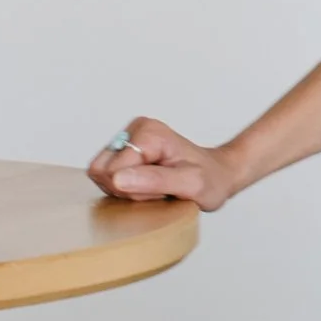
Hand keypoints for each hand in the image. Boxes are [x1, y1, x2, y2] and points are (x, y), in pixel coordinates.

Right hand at [89, 116, 236, 209]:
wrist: (218, 174)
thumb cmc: (210, 179)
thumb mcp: (191, 184)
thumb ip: (155, 181)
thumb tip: (117, 179)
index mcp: (149, 133)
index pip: (112, 170)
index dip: (133, 189)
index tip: (162, 189)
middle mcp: (134, 130)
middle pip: (102, 171)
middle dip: (126, 189)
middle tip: (158, 190)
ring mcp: (127, 140)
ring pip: (102, 175)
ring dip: (126, 189)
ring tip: (155, 188)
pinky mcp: (123, 151)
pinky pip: (106, 177)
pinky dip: (125, 187)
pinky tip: (147, 186)